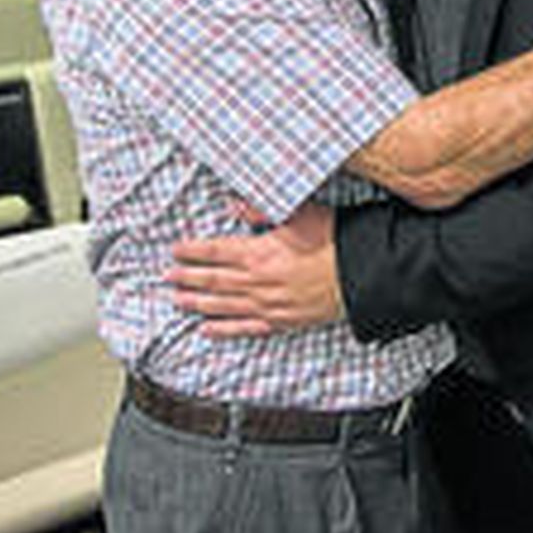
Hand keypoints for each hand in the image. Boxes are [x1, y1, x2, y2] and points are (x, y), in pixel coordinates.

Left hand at [167, 203, 341, 336]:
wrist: (365, 277)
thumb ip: (267, 210)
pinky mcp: (281, 322)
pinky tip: (207, 329)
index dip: (193, 251)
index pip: (216, 251)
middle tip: (168, 277)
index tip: (176, 250)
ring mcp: (268, 305)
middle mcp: (258, 282)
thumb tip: (237, 203)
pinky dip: (223, 329)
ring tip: (177, 300)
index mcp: (261, 253)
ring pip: (223, 305)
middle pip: (214, 280)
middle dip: (188, 277)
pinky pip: (245, 329)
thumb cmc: (337, 243)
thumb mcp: (304, 215)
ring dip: (197, 303)